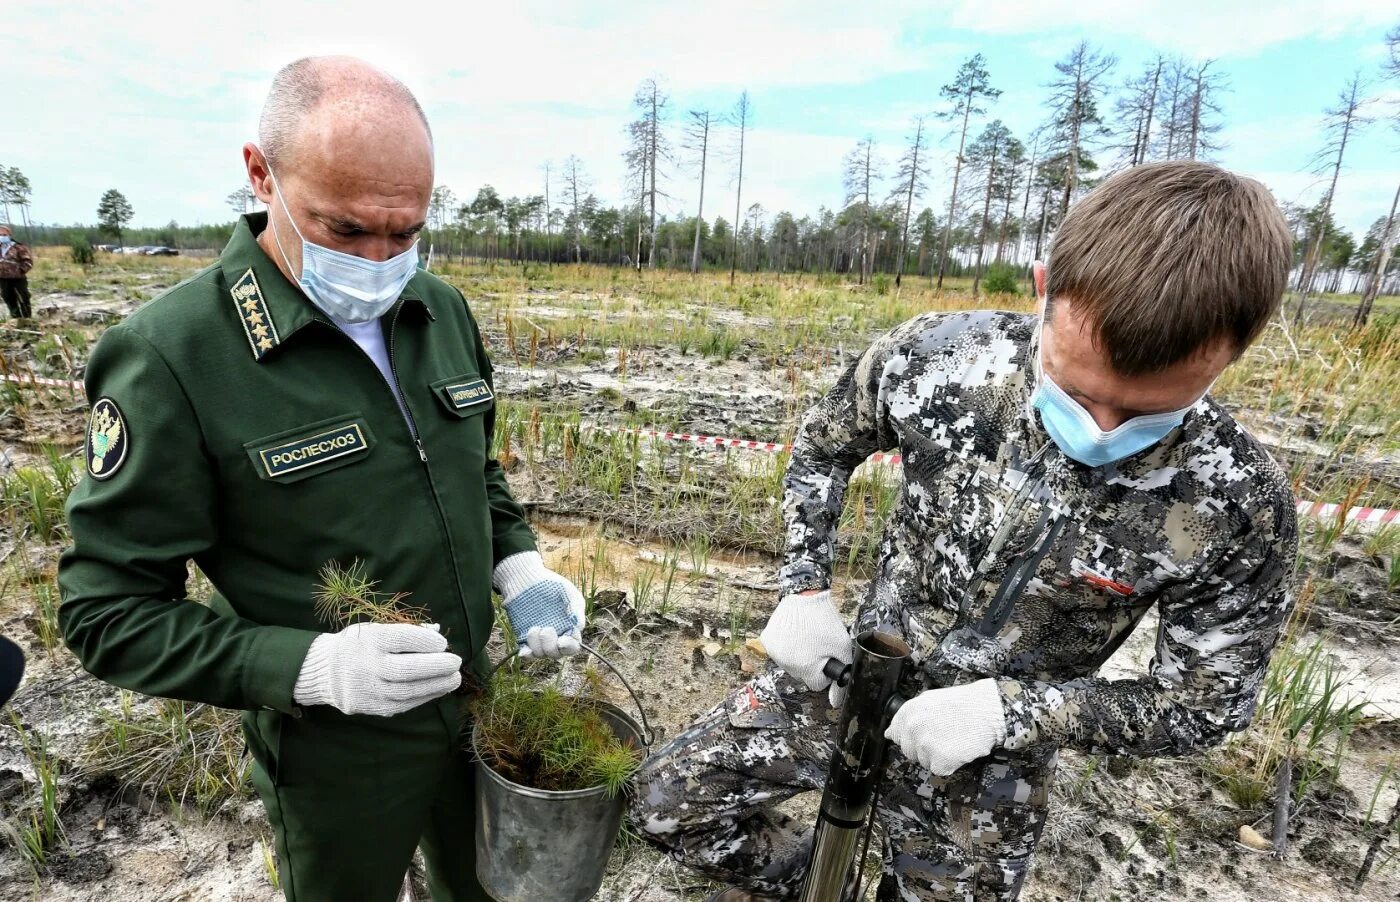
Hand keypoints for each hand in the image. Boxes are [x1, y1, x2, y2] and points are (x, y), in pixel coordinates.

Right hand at [292, 622, 461, 716]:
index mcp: (370, 640)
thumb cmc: (360, 645)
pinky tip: (438, 689)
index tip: (442, 643)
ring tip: (454, 678)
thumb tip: (435, 633)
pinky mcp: (374, 706)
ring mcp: (370, 689)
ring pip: (408, 690)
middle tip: (456, 662)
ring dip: (436, 685)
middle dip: (437, 666)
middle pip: (407, 668)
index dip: (426, 641)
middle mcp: (368, 665)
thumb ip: (405, 631)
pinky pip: (404, 704)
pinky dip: (424, 697)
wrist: (327, 671)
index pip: (402, 639)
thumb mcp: (376, 629)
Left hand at [493, 551, 585, 658]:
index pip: (573, 646)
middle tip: (546, 629)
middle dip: (551, 647)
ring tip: (534, 628)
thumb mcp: (567, 592)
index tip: (562, 641)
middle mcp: (555, 636)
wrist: (526, 580)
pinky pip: (527, 653)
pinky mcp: (524, 638)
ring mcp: (539, 639)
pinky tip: (524, 650)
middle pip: (557, 654)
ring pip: (541, 654)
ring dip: (537, 645)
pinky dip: (526, 654)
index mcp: (569, 628)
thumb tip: (579, 626)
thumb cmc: (551, 584)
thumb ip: (576, 608)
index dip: (569, 647)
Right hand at [758, 590, 851, 706]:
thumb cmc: (824, 621)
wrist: (804, 595)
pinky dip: (785, 645)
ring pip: (790, 664)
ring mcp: (775, 652)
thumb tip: (835, 702)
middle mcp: (787, 664)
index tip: (826, 656)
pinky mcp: (767, 641)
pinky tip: (793, 633)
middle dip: (810, 663)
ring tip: (805, 636)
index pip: (817, 683)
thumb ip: (841, 676)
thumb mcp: (842, 648)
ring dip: (797, 655)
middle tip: (817, 644)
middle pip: (803, 675)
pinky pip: (779, 651)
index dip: (825, 670)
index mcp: (806, 668)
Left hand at [884, 679, 1006, 774]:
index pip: (895, 733)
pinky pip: (938, 769)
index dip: (909, 737)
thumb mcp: (930, 701)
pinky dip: (949, 764)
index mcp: (909, 711)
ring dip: (937, 756)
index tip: (919, 737)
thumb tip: (890, 733)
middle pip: (909, 750)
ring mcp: (924, 746)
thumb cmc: (964, 704)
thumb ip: (909, 716)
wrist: (988, 711)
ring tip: (953, 740)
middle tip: (943, 737)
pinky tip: (958, 750)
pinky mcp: (938, 761)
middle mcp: (912, 728)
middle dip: (923, 748)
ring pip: (923, 761)